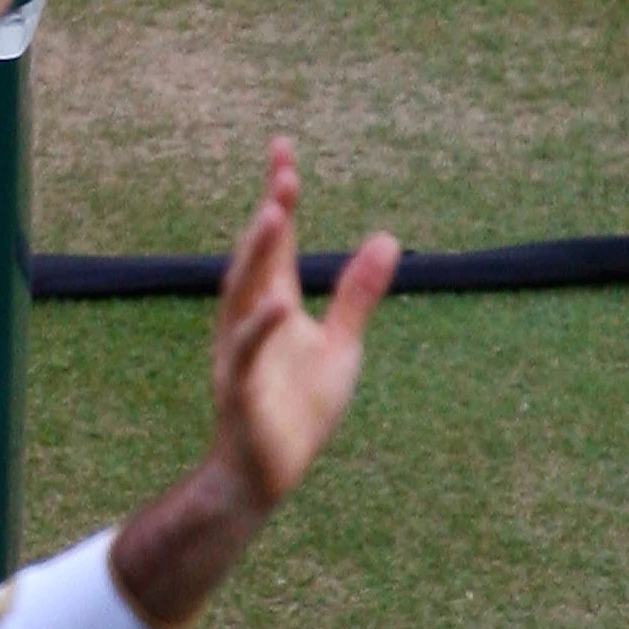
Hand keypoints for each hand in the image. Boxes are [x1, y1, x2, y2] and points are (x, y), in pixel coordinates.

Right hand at [208, 137, 399, 509]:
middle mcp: (249, 321)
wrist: (263, 478)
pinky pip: (245, 355)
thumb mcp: (342, 347)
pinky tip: (279, 304)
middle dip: (271, 215)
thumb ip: (357, 296)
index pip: (277, 242)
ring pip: (242, 295)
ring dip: (256, 254)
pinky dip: (259, 329)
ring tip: (274, 213)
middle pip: (257, 257)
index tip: (283, 150)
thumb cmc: (297, 411)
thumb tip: (389, 238)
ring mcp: (240, 354)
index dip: (279, 197)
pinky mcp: (240, 392)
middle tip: (285, 174)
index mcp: (273, 306)